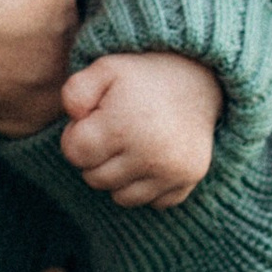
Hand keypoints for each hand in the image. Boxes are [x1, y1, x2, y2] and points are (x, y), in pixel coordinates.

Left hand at [57, 50, 220, 210]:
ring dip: (119, 176)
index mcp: (123, 126)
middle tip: (113, 131)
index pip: (74, 153)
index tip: (92, 120)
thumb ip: (76, 91)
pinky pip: (153, 202)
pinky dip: (148, 186)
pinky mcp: (188, 181)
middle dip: (96, 157)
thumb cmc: (141, 77)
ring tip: (131, 145)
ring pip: (121, 197)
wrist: (198, 78)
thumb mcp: (104, 69)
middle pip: (95, 178)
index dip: (76, 135)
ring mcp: (172, 172)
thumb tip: (73, 116)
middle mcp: (150, 154)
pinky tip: (152, 158)